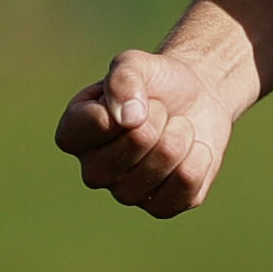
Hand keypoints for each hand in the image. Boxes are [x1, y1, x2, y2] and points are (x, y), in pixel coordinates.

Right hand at [56, 40, 244, 216]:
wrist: (196, 101)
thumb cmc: (155, 82)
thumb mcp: (136, 64)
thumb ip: (123, 78)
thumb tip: (128, 118)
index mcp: (72, 135)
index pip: (98, 122)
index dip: (128, 99)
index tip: (134, 94)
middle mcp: (93, 171)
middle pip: (136, 142)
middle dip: (159, 116)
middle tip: (161, 110)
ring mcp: (126, 193)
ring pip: (163, 165)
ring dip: (181, 136)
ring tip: (177, 127)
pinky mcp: (161, 207)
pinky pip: (187, 184)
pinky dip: (200, 158)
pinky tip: (192, 149)